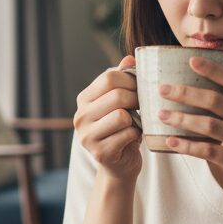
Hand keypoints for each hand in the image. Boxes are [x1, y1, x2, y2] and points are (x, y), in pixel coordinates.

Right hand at [74, 56, 141, 181]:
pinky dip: (136, 136)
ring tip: (135, 124)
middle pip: (117, 95)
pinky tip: (133, 139)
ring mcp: (87, 136)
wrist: (119, 166)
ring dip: (136, 120)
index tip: (140, 89)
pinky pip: (127, 135)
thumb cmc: (122, 129)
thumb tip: (130, 58)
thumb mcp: (121, 103)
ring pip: (122, 116)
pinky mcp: (99, 153)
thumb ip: (123, 80)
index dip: (131, 80)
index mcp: (84, 99)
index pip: (109, 77)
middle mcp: (80, 116)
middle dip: (136, 100)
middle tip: (142, 107)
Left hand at [156, 56, 222, 203]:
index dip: (213, 69)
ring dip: (181, 119)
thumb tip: (206, 96)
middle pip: (215, 100)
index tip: (191, 59)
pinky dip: (187, 146)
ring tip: (161, 115)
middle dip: (186, 93)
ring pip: (208, 125)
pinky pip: (208, 151)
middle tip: (162, 89)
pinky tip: (171, 142)